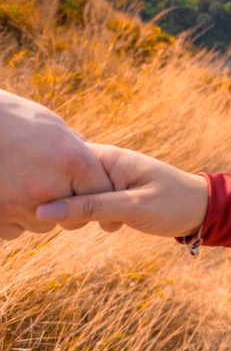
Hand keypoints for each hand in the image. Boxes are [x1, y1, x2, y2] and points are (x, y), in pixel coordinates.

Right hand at [0, 88, 113, 241]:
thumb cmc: (14, 120)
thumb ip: (76, 150)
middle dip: (67, 206)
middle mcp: (49, 188)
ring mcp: (20, 206)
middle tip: (49, 185)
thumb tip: (93, 160)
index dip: (95, 192)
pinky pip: (15, 230)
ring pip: (43, 224)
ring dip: (37, 212)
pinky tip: (4, 194)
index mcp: (73, 162)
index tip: (85, 189)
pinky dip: (11, 217)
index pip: (101, 192)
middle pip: (73, 216)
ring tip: (21, 184)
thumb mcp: (54, 128)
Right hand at [36, 144, 207, 238]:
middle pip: (64, 179)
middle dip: (68, 203)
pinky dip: (93, 216)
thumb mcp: (133, 207)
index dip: (52, 181)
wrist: (202, 210)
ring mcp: (107, 178)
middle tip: (103, 217)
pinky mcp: (110, 193)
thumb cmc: (173, 204)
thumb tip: (44, 212)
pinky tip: (113, 224)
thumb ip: (91, 208)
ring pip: (74, 195)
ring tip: (114, 220)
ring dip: (82, 213)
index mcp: (109, 157)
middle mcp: (105, 163)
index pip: (62, 159)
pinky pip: (87, 203)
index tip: (56, 204)